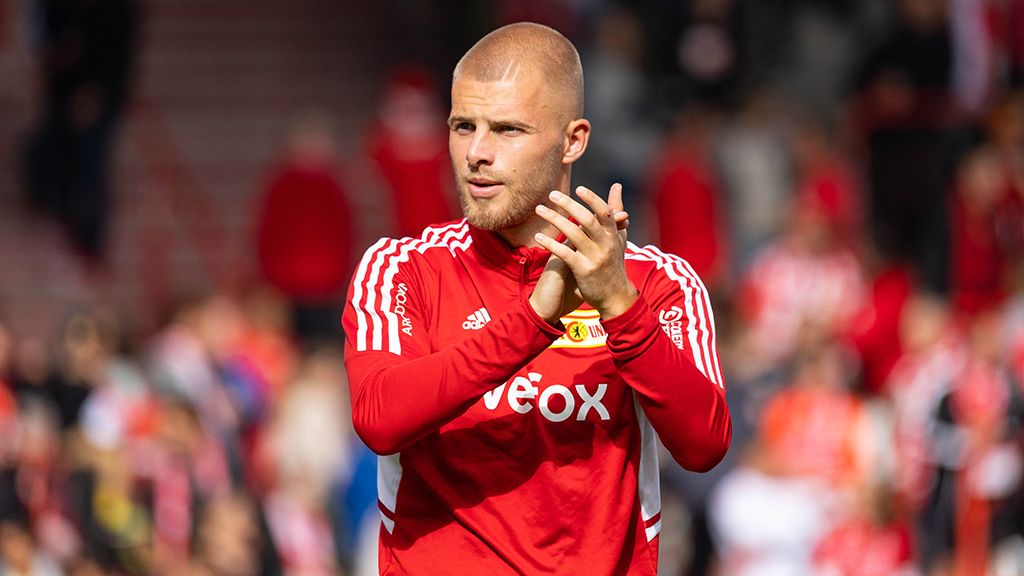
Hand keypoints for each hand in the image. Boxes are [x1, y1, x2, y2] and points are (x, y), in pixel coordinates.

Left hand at [533, 183, 637, 319]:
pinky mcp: (583, 270)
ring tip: (539, 209)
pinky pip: (564, 253)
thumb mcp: (618, 237)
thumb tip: (616, 185)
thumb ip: (615, 211)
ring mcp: (594, 258)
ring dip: (555, 219)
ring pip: (573, 233)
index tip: (578, 189)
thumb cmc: (614, 263)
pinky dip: (551, 243)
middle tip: (552, 194)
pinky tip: (538, 236)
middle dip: (569, 204)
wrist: (615, 297)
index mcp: (613, 235)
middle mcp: (606, 245)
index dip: (592, 199)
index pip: (605, 212)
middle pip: (587, 219)